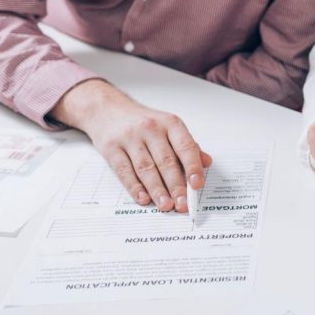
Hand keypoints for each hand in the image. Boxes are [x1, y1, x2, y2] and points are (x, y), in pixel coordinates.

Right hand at [51, 79, 211, 211]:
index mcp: (169, 123)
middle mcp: (151, 128)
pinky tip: (144, 198)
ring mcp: (130, 138)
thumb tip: (206, 162)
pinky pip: (124, 171)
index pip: (185, 146)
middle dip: (176, 185)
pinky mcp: (111, 148)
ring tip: (166, 205)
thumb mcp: (168, 126)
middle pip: (166, 161)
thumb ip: (187, 145)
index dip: (193, 166)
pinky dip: (135, 187)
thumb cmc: (143, 121)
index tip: (197, 184)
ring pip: (146, 168)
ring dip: (157, 190)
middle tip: (183, 204)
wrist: (107, 108)